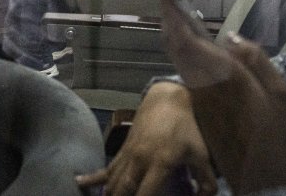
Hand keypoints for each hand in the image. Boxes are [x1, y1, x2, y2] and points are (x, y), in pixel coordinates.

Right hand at [76, 81, 217, 195]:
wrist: (167, 99)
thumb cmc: (187, 127)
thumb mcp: (202, 153)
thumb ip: (206, 179)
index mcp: (160, 162)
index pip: (146, 193)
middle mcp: (140, 160)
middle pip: (123, 190)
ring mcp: (128, 154)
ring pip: (112, 182)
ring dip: (108, 195)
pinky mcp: (123, 150)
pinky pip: (106, 168)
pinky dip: (93, 178)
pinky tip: (78, 182)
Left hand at [159, 0, 285, 194]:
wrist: (265, 182)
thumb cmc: (279, 137)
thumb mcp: (281, 94)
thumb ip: (256, 60)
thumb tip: (230, 37)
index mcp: (223, 78)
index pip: (187, 39)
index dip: (173, 14)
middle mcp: (203, 87)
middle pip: (176, 47)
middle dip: (168, 19)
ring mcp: (198, 101)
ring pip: (179, 61)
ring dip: (175, 36)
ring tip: (176, 13)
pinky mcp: (199, 112)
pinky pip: (187, 75)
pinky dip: (184, 55)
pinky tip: (191, 47)